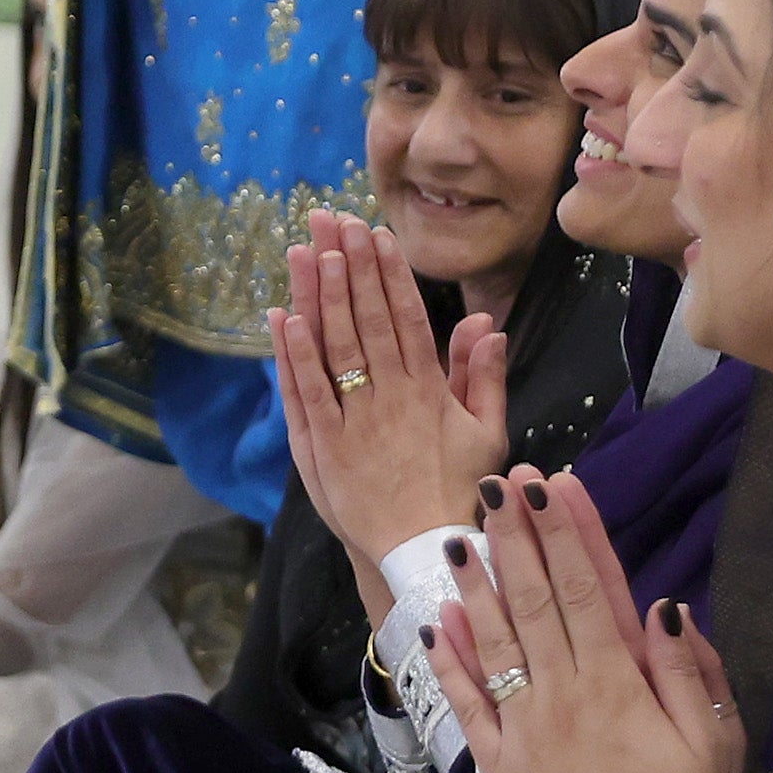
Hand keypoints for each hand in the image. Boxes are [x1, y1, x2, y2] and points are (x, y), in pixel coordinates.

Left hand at [272, 211, 509, 577]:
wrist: (426, 551)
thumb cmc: (459, 490)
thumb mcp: (487, 432)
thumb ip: (485, 376)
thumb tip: (489, 323)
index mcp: (430, 390)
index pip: (407, 318)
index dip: (389, 274)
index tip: (376, 235)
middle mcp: (392, 398)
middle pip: (366, 320)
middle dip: (350, 266)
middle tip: (333, 221)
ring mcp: (356, 422)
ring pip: (335, 348)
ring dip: (320, 296)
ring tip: (309, 250)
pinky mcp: (325, 448)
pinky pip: (307, 395)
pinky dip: (294, 356)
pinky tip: (283, 318)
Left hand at [429, 468, 737, 772]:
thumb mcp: (716, 741)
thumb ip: (691, 671)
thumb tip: (665, 606)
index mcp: (621, 685)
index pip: (592, 590)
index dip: (570, 533)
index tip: (552, 485)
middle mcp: (565, 696)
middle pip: (537, 602)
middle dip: (518, 538)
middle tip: (499, 483)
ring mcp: (526, 729)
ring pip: (495, 641)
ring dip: (477, 585)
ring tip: (461, 534)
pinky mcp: (500, 765)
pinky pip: (468, 704)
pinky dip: (451, 660)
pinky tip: (439, 618)